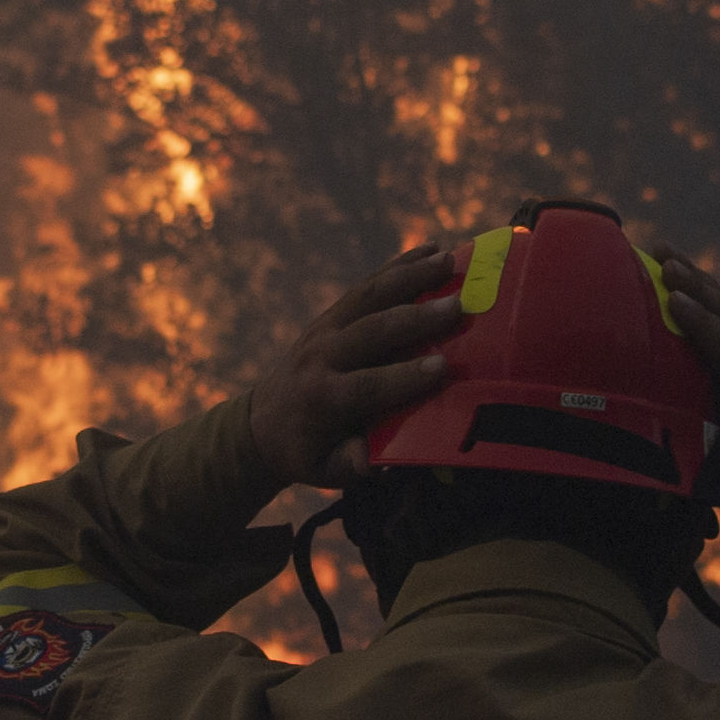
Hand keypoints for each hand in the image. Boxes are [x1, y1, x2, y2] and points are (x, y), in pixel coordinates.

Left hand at [236, 242, 469, 490]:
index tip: (443, 368)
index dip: (404, 377)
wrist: (262, 423)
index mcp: (322, 398)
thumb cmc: (305, 451)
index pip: (367, 386)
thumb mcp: (322, 470)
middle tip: (458, 306)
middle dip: (416, 318)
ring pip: (369, 295)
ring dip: (411, 275)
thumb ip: (349, 465)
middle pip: (371, 330)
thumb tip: (376, 461)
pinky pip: (367, 285)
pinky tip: (431, 249)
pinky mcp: (332, 314)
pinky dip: (399, 265)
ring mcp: (325, 329)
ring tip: (450, 260)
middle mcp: (322, 356)